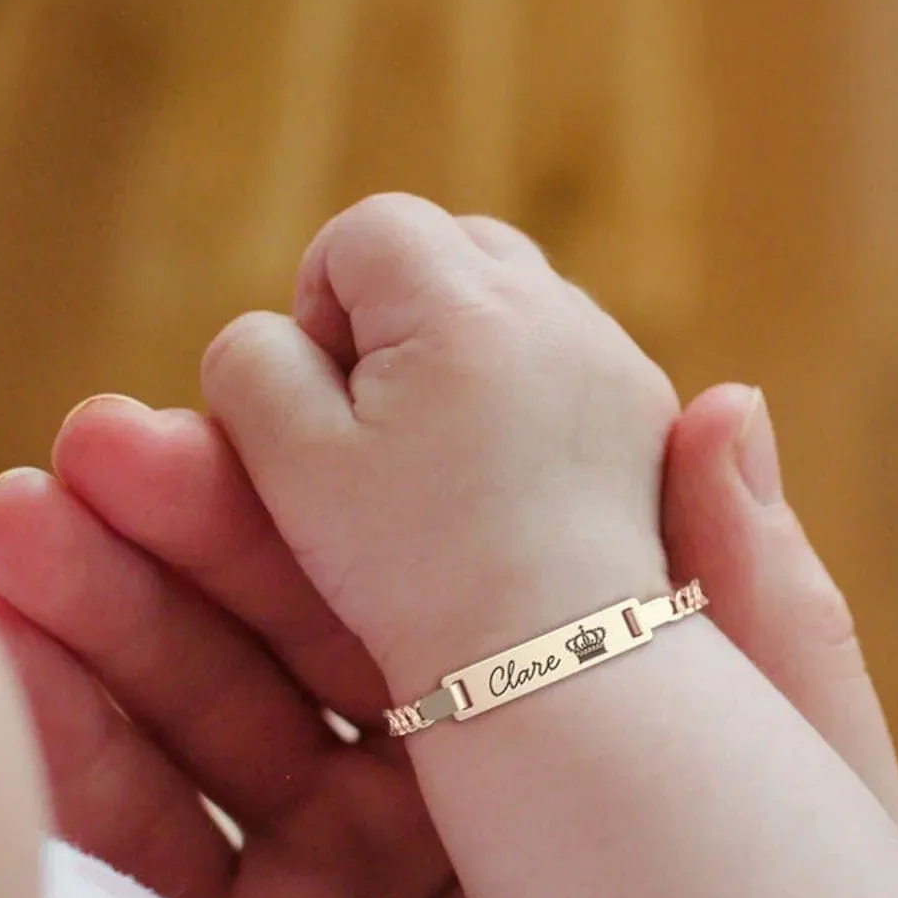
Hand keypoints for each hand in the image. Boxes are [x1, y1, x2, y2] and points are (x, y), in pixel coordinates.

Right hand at [0, 385, 897, 897]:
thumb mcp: (794, 775)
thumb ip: (753, 602)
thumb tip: (729, 405)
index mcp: (570, 729)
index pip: (410, 584)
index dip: (298, 502)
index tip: (204, 414)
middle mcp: (457, 809)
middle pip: (289, 655)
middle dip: (174, 556)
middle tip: (80, 466)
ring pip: (206, 754)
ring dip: (99, 641)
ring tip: (13, 538)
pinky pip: (160, 889)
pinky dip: (76, 782)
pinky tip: (1, 673)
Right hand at [199, 194, 680, 698]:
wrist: (561, 666)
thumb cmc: (415, 572)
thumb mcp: (295, 464)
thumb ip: (254, 362)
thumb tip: (278, 331)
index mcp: (462, 304)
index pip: (368, 231)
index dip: (321, 303)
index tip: (326, 398)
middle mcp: (557, 310)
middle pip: (454, 247)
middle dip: (397, 312)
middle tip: (377, 419)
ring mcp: (614, 359)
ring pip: (516, 300)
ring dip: (463, 348)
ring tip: (440, 453)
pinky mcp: (644, 413)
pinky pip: (568, 355)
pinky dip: (523, 390)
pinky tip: (502, 479)